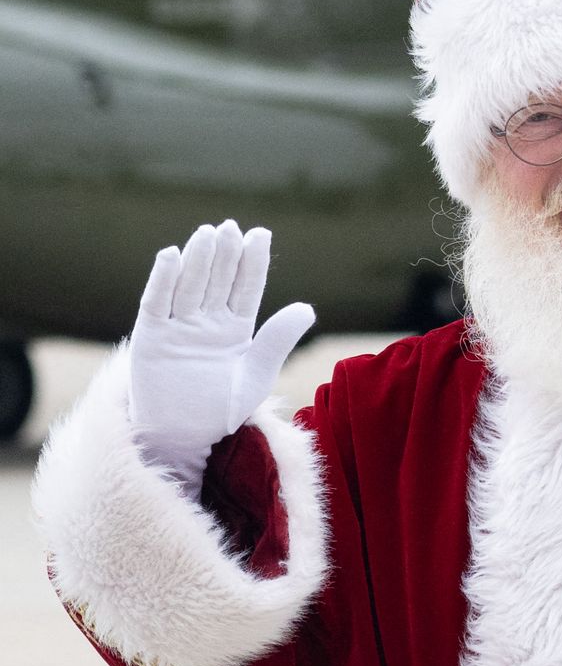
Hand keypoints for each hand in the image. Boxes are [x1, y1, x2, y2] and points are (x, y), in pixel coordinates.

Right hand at [128, 221, 313, 493]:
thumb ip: (278, 341)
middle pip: (218, 281)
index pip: (246, 287)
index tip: (261, 234)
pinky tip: (171, 256)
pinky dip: (162, 280)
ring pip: (189, 286)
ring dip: (198, 260)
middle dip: (225, 254)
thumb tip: (307, 307)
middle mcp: (207, 322)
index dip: (252, 262)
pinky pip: (156, 304)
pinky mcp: (150, 339)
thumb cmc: (223, 409)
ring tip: (208, 234)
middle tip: (232, 227)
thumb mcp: (257, 375)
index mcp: (236, 328)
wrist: (184, 438)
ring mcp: (178, 328)